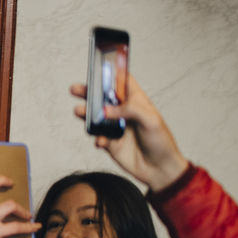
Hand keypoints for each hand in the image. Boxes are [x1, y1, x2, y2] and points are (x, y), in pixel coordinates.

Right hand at [70, 74, 188, 190]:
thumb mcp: (151, 120)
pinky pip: (97, 137)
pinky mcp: (110, 143)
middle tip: (76, 89)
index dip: (112, 74)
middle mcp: (124, 113)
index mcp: (137, 102)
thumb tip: (106, 109)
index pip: (123, 82)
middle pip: (103, 98)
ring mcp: (115, 128)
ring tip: (79, 111)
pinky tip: (101, 142)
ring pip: (96, 117)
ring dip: (86, 114)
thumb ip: (129, 110)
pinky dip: (96, 138)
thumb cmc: (161, 142)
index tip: (99, 67)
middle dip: (89, 93)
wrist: (159, 170)